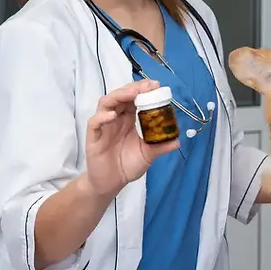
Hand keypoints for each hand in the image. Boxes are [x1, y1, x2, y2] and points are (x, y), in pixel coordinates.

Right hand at [85, 80, 178, 198]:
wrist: (111, 183)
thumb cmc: (127, 165)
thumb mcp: (148, 155)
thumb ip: (160, 147)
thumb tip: (177, 141)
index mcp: (128, 119)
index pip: (134, 98)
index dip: (143, 90)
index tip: (156, 86)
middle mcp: (115, 119)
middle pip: (120, 96)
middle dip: (133, 88)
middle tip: (147, 86)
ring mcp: (103, 126)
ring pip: (106, 103)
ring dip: (119, 96)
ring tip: (132, 94)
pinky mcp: (93, 137)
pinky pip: (94, 123)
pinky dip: (102, 117)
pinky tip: (113, 116)